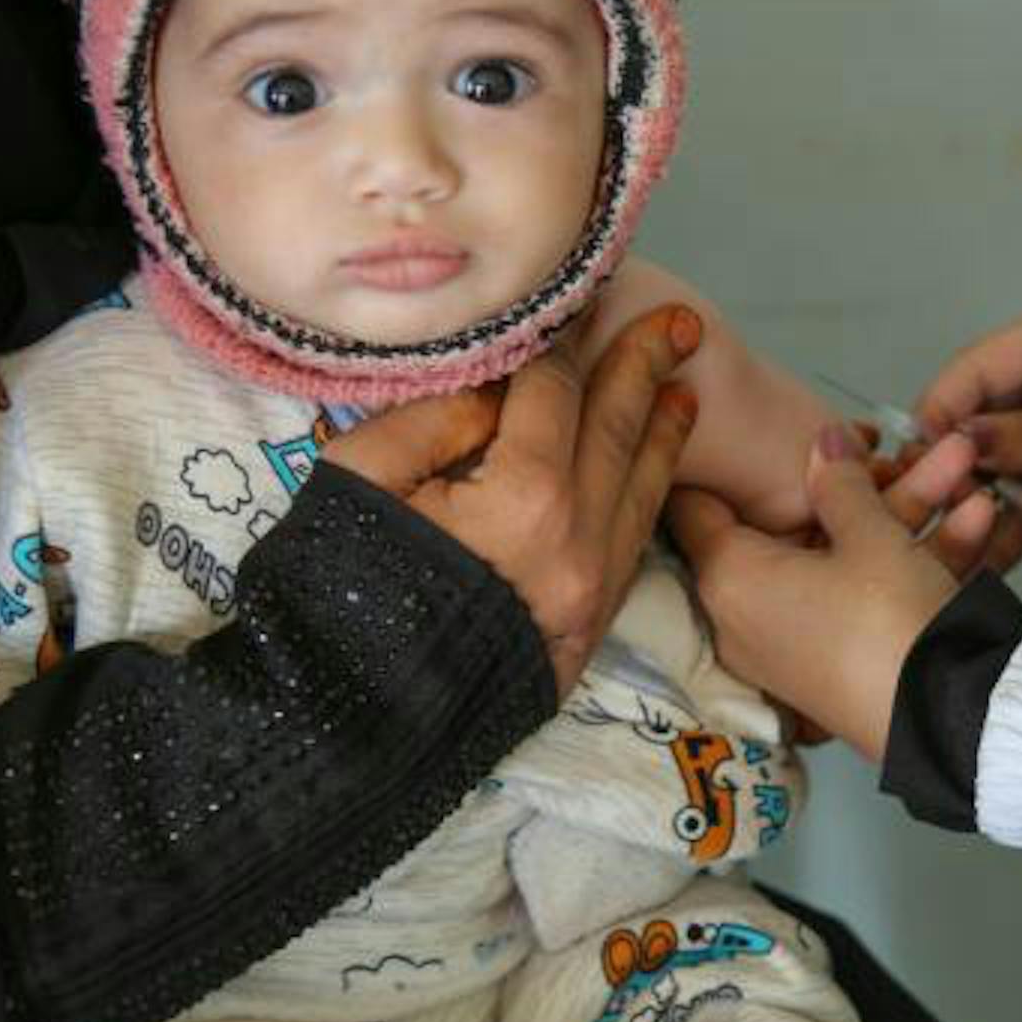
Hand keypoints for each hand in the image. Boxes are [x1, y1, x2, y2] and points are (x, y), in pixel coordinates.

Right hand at [327, 305, 701, 694]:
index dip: (563, 338)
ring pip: (642, 493)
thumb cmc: (338, 586)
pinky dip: (644, 498)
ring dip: (663, 436)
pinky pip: (631, 547)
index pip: (555, 390)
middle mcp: (579, 540)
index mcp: (525, 495)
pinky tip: (649, 474)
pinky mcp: (585, 633)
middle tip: (679, 324)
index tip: (578, 299)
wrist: (345, 722)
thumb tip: (498, 391)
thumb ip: (437, 416)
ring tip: (683, 393)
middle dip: (646, 368)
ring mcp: (591, 592)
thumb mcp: (362, 475)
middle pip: (619, 431)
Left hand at [668, 427, 978, 763]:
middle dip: (854, 484)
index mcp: (728, 578)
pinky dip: (911, 562)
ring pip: (843, 561)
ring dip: (905, 514)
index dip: (726, 461)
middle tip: (893, 443)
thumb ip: (840, 480)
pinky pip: (863, 599)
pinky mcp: (836, 666)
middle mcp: (744, 618)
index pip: (697, 506)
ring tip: (963, 469)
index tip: (751, 427)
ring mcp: (790, 646)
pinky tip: (977, 520)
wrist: (949, 721)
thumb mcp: (871, 534)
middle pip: (791, 528)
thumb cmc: (889, 618)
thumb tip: (821, 438)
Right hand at [917, 298, 1021, 550]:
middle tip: (939, 503)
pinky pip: (1018, 495)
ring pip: (991, 461)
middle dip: (958, 460)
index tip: (919, 455)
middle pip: (977, 415)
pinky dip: (1006, 521)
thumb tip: (962, 440)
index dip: (945, 408)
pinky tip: (993, 546)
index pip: (980, 366)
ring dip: (978, 497)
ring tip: (966, 531)